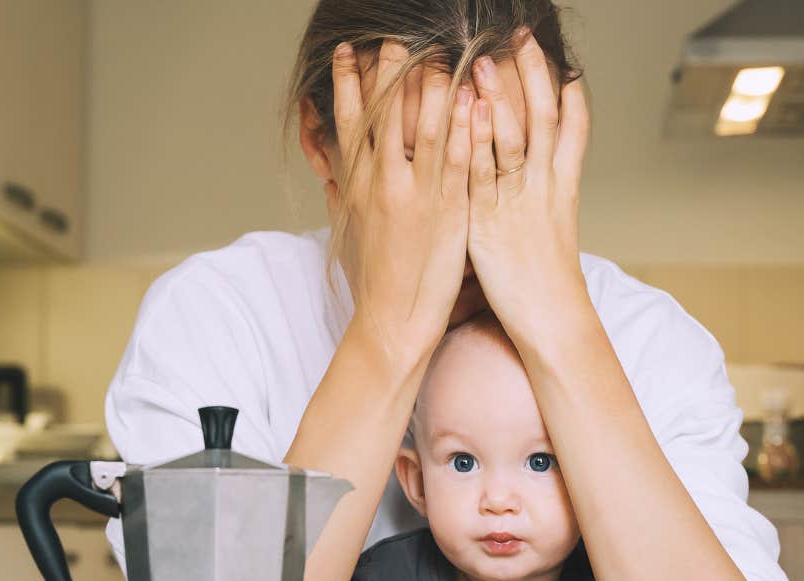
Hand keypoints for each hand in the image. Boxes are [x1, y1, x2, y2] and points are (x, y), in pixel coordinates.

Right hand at [327, 40, 477, 352]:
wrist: (393, 321)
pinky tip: (473, 100)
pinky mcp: (447, 211)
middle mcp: (382, 183)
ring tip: (440, 51)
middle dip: (391, 70)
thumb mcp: (351, 230)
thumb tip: (330, 171)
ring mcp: (415, 194)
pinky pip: (457, 160)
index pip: (348, 121)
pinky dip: (464, 128)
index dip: (346, 83)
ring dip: (432, 86)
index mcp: (357, 185)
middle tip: (398, 36)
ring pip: (422, 127)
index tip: (348, 51)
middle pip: (384, 112)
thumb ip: (343, 194)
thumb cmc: (375, 280)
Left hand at [466, 30, 590, 345]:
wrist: (552, 318)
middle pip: (544, 116)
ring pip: (515, 137)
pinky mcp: (490, 221)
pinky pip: (483, 173)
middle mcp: (545, 185)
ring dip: (500, 96)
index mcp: (563, 185)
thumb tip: (529, 172)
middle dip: (533, 73)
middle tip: (521, 36)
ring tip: (482, 61)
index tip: (556, 56)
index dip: (566, 88)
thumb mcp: (549, 227)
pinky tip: (470, 112)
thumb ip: (540, 195)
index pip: (573, 124)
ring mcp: (519, 201)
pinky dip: (478, 140)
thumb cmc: (546, 279)